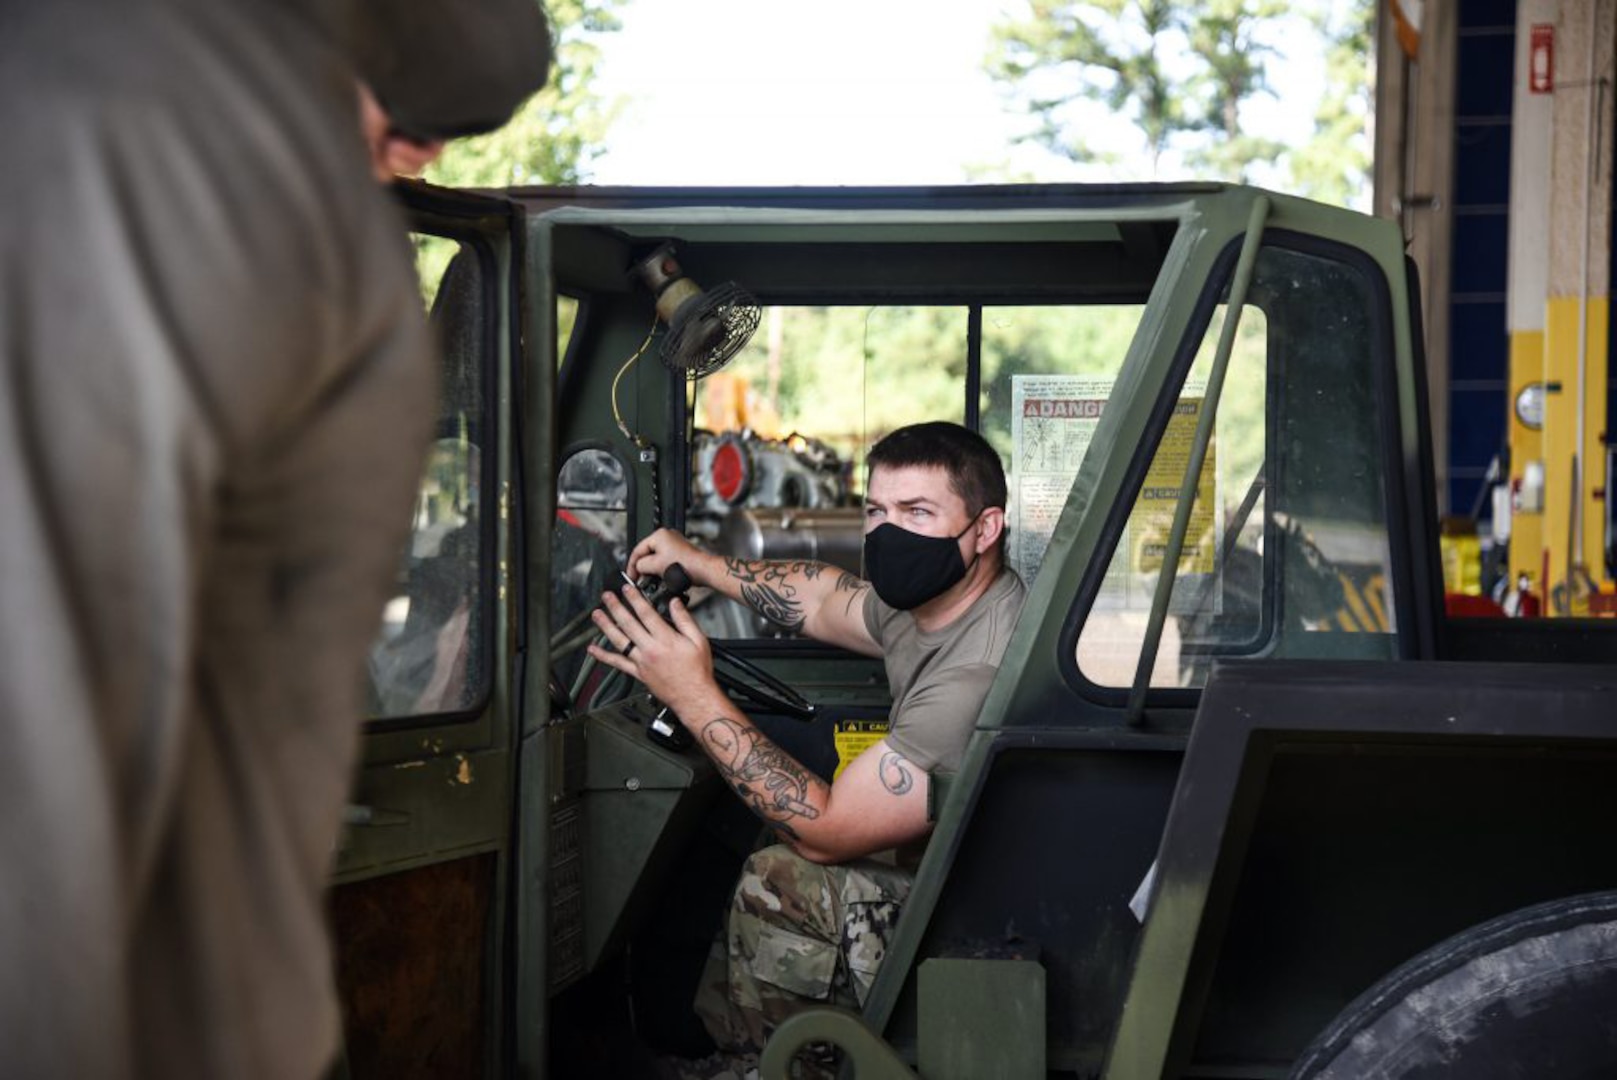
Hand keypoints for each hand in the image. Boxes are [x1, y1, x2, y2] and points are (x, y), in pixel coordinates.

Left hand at [587, 584, 724, 720]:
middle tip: (607, 596)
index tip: (627, 589)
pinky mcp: (638, 673)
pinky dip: (603, 656)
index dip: (635, 599)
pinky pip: (617, 663)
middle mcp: (650, 649)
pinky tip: (593, 649)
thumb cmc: (697, 671)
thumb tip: (675, 603)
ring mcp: (642, 662)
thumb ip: (685, 620)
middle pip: (629, 624)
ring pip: (619, 641)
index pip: (646, 614)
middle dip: (616, 607)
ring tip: (597, 615)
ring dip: (606, 626)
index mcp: (666, 639)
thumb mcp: (699, 641)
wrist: (693, 697)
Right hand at [627, 528, 708, 584]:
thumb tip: (638, 568)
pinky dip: (662, 569)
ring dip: (653, 570)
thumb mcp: (655, 566)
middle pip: (647, 554)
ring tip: (653, 579)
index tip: (631, 576)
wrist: (703, 571)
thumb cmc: (685, 566)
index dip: (632, 565)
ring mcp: (675, 545)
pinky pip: (665, 561)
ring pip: (656, 558)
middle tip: (640, 579)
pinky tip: (663, 577)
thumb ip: (640, 566)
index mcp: (659, 535)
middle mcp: (668, 536)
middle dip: (643, 568)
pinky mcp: (680, 553)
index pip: (638, 550)